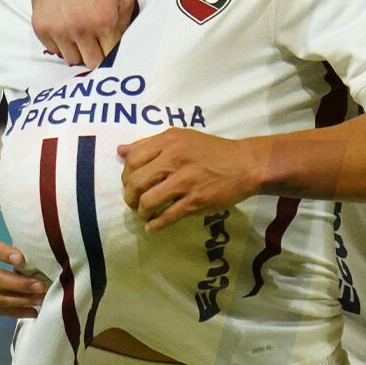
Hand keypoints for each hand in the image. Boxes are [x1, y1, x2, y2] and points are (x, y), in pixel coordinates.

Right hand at [30, 0, 133, 66]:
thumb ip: (128, 21)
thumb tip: (126, 44)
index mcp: (104, 21)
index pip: (111, 56)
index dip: (112, 54)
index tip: (110, 50)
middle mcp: (81, 29)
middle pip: (92, 63)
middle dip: (96, 57)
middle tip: (96, 47)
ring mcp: (59, 30)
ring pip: (71, 59)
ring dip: (77, 51)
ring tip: (80, 37)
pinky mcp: (41, 28)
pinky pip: (53, 50)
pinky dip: (60, 44)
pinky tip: (65, 30)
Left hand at [118, 129, 260, 232]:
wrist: (244, 164)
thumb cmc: (211, 151)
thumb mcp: (181, 138)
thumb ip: (150, 143)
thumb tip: (121, 150)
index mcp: (169, 142)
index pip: (133, 159)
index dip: (126, 174)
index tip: (130, 183)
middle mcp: (174, 159)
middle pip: (136, 182)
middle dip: (130, 196)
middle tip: (133, 201)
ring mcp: (185, 181)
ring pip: (148, 201)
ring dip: (141, 212)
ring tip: (144, 214)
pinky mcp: (195, 201)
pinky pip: (168, 216)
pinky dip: (156, 224)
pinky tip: (152, 227)